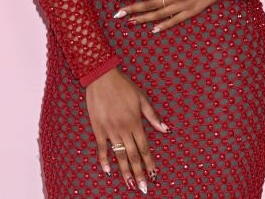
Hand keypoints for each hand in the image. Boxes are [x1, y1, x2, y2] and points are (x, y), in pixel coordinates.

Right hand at [86, 68, 167, 192]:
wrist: (102, 77)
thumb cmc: (123, 86)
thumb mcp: (142, 98)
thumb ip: (153, 116)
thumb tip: (166, 130)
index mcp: (135, 122)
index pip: (145, 147)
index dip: (149, 163)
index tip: (154, 175)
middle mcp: (124, 129)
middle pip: (133, 155)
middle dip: (139, 173)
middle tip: (144, 188)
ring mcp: (110, 130)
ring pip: (118, 155)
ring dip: (124, 171)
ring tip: (130, 184)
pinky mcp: (98, 128)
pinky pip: (101, 148)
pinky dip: (104, 160)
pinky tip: (107, 171)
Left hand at [116, 0, 240, 33]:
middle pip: (153, 4)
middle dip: (135, 9)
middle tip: (118, 14)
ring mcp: (188, 5)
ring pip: (162, 14)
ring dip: (145, 19)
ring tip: (131, 22)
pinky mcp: (194, 10)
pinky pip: (177, 20)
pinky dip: (164, 25)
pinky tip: (153, 29)